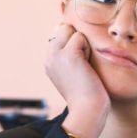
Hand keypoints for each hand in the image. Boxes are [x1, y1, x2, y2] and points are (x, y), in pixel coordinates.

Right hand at [45, 23, 109, 137]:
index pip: (58, 33)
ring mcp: (55, 54)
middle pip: (62, 27)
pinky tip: (86, 65)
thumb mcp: (72, 72)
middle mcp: (48, 56)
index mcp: (49, 60)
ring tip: (84, 64)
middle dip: (76, 39)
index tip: (79, 62)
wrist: (87, 110)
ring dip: (83, 43)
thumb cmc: (87, 94)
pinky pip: (80, 36)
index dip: (73, 41)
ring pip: (70, 29)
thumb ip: (69, 55)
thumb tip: (77, 36)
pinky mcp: (67, 54)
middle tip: (82, 62)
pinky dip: (87, 48)